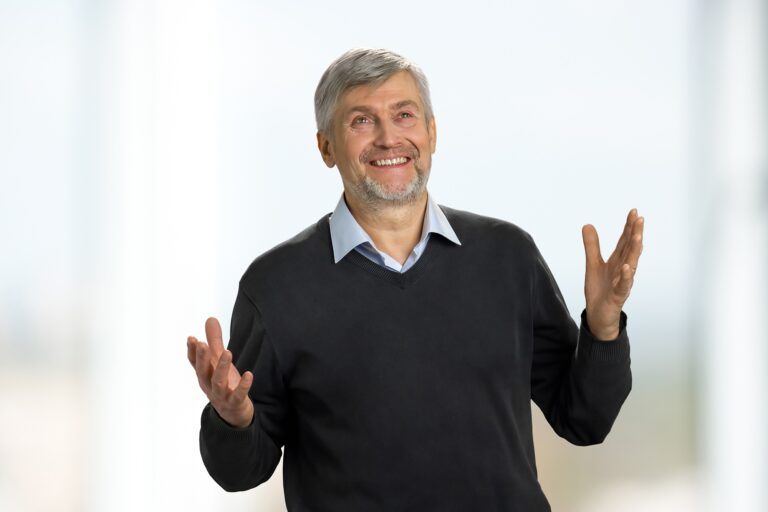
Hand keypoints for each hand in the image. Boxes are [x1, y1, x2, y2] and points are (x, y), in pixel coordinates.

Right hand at [187, 317, 254, 427]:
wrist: (232, 413)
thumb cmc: (224, 383)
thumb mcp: (218, 362)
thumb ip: (215, 341)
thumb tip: (210, 318)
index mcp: (204, 375)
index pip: (194, 363)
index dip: (192, 351)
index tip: (191, 338)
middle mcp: (208, 385)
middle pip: (202, 371)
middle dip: (202, 358)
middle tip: (203, 343)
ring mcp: (221, 395)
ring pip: (218, 382)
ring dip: (221, 367)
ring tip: (228, 352)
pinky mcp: (234, 402)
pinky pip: (238, 395)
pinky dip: (243, 386)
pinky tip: (249, 375)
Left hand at [582, 209, 643, 340]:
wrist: (598, 315)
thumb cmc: (600, 290)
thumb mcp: (592, 264)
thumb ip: (592, 246)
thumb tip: (588, 225)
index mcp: (618, 261)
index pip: (624, 241)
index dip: (628, 227)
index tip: (633, 211)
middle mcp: (623, 270)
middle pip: (630, 249)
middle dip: (635, 233)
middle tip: (639, 218)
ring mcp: (622, 282)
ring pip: (631, 264)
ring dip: (634, 250)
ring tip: (637, 236)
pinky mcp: (618, 296)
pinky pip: (624, 286)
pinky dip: (626, 277)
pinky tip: (627, 267)